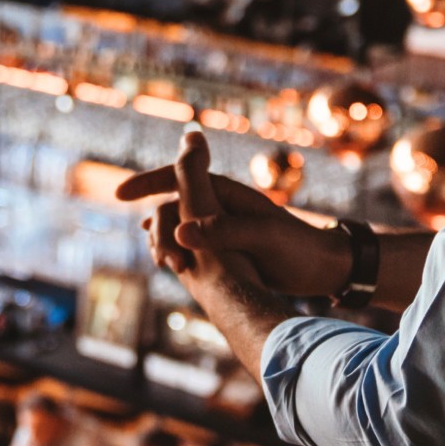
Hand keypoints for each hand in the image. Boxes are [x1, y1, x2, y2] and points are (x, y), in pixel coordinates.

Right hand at [116, 129, 350, 299]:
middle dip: (156, 224)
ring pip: (178, 225)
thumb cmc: (297, 248)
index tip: (120, 194)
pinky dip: (175, 250)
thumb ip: (221, 231)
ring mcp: (222, 226)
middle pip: (173, 203)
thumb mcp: (261, 236)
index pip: (178, 177)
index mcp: (226, 192)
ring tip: (162, 262)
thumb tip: (179, 233)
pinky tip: (169, 264)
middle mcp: (220, 205)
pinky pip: (189, 244)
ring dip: (163, 240)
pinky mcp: (226, 248)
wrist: (324, 269)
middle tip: (156, 253)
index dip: (147, 182)